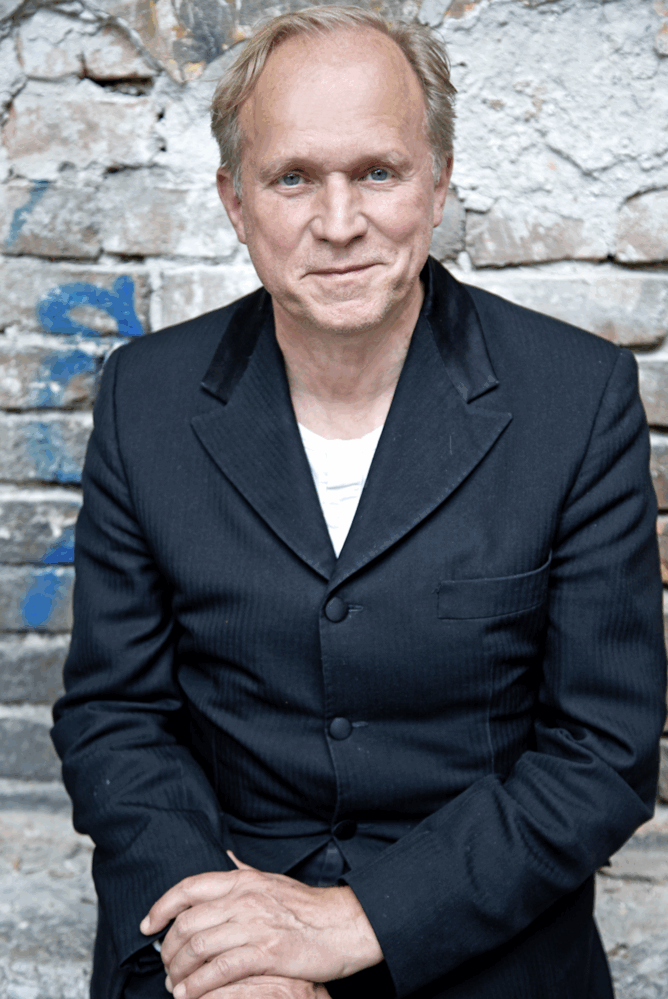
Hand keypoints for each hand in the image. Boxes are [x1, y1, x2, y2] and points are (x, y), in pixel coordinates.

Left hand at [140, 853, 382, 998]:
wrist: (345, 924)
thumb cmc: (308, 907)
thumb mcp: (272, 880)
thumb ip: (245, 873)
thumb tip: (225, 857)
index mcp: (243, 880)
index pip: (189, 887)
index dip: (162, 906)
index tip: (148, 925)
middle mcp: (245, 898)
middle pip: (188, 922)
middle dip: (168, 949)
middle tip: (165, 966)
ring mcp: (255, 925)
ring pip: (199, 947)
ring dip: (179, 971)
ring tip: (175, 986)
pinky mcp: (267, 953)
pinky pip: (219, 971)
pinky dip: (199, 986)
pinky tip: (190, 996)